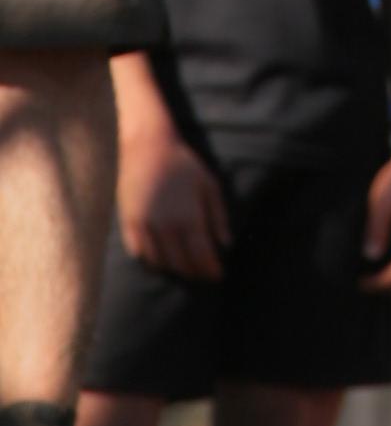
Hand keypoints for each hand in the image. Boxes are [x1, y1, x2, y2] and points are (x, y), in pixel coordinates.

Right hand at [117, 121, 228, 281]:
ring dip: (173, 270)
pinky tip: (161, 259)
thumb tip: (226, 244)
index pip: (201, 256)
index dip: (210, 270)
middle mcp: (167, 227)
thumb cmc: (184, 165)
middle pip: (181, 264)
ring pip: (159, 263)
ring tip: (184, 269)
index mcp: (189, 217)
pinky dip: (151, 261)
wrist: (147, 148)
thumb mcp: (209, 185)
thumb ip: (218, 216)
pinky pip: (140, 254)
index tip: (218, 276)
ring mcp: (145, 227)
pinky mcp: (129, 224)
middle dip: (194, 273)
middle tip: (202, 274)